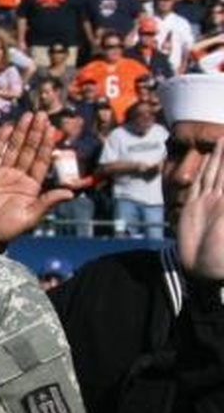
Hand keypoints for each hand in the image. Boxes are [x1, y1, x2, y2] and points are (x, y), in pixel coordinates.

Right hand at [0, 113, 67, 250]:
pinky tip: (7, 129)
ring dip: (20, 133)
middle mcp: (18, 177)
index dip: (46, 144)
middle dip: (35, 132)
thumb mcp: (31, 216)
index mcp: (31, 186)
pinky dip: (1, 142)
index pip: (41, 160)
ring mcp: (1, 174)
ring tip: (27, 116)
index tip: (52, 128)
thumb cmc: (8, 229)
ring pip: (13, 149)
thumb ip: (48, 201)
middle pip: (29, 150)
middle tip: (41, 114)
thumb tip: (71, 193)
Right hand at [177, 140, 223, 279]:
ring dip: (219, 156)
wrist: (202, 273)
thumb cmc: (222, 261)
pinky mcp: (192, 209)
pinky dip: (200, 172)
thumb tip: (221, 194)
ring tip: (222, 139)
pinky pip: (196, 186)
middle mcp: (222, 200)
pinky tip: (205, 161)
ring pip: (213, 173)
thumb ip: (223, 211)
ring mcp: (207, 203)